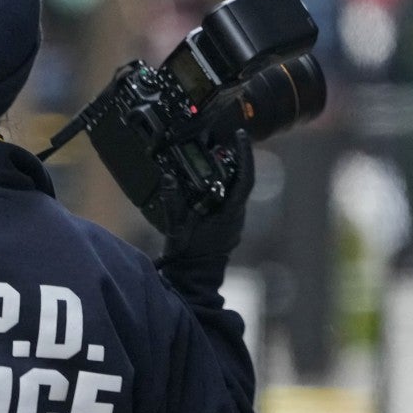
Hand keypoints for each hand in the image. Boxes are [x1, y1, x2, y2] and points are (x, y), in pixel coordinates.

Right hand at [158, 129, 253, 262]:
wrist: (194, 276)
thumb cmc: (188, 255)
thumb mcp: (177, 226)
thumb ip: (172, 202)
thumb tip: (167, 178)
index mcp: (229, 213)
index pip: (245, 178)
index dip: (245, 155)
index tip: (241, 136)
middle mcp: (236, 214)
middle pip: (243, 178)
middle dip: (237, 156)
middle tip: (227, 137)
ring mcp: (234, 218)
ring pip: (237, 186)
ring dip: (229, 169)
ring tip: (217, 151)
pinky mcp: (228, 221)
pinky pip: (230, 195)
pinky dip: (223, 182)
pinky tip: (210, 175)